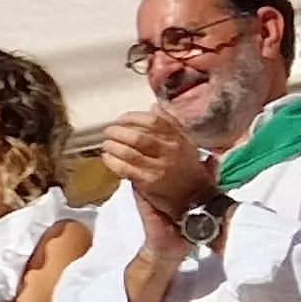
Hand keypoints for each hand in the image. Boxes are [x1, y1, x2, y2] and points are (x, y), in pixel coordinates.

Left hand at [99, 108, 214, 231]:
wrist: (195, 194)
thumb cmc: (185, 165)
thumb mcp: (184, 141)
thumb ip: (170, 123)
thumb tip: (153, 107)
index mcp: (177, 138)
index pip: (153, 121)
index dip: (132, 117)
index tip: (121, 119)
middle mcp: (169, 151)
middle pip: (138, 137)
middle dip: (118, 132)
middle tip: (109, 132)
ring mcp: (159, 167)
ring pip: (129, 152)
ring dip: (112, 146)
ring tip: (106, 144)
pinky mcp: (149, 182)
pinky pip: (126, 169)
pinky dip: (112, 161)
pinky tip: (107, 158)